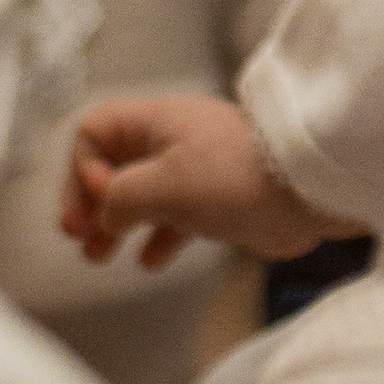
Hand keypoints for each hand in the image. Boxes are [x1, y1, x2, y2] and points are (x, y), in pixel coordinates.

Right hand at [62, 92, 348, 268]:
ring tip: (96, 256)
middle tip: (76, 235)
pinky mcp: (219, 199)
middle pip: (114, 164)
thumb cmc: (234, 178)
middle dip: (91, 200)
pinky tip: (150, 262)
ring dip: (117, 223)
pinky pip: (176, 216)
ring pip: (143, 194)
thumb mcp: (161, 185)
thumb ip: (118, 198)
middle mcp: (174, 139)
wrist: (307, 193)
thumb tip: (106, 215)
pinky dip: (157, 236)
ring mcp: (198, 169)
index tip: (100, 202)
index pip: (97, 130)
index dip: (85, 168)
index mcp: (158, 121)